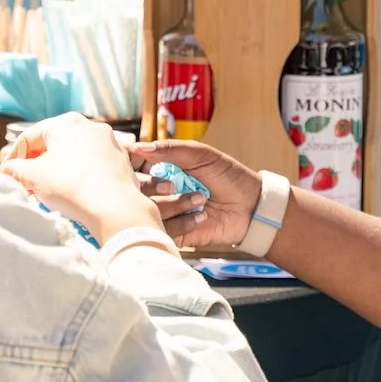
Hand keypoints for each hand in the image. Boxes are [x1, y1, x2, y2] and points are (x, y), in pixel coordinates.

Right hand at [1, 114, 162, 246]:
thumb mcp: (33, 176)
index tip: (7, 175)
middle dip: (36, 164)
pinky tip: (72, 191)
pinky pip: (91, 163)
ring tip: (47, 190)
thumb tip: (8, 170)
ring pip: (73, 154)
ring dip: (56, 169)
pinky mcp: (119, 159)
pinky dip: (78, 174)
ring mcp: (108, 142)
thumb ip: (15, 169)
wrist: (114, 207)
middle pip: (52, 144)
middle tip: (26, 184)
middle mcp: (89, 126)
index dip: (14, 157)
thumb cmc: (70, 186)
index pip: (29, 137)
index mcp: (66, 122)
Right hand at [130, 140, 261, 249]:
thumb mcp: (202, 155)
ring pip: (148, 212)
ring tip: (199, 200)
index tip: (137, 164)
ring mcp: (166, 213)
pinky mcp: (174, 234)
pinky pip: (163, 231)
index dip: (129, 165)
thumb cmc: (228, 176)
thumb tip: (139, 147)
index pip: (132, 166)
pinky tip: (201, 215)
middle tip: (173, 186)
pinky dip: (181, 223)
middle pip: (133, 191)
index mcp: (162, 169)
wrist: (251, 207)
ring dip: (173, 204)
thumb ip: (171, 150)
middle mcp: (159, 191)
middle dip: (151, 186)